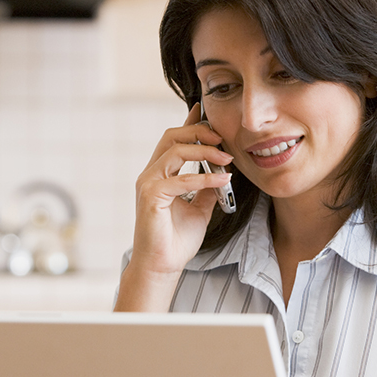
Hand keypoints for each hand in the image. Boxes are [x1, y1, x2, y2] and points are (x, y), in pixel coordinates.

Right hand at [115, 103, 233, 311]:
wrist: (163, 265)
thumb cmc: (177, 239)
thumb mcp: (200, 208)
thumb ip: (207, 188)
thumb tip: (222, 173)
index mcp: (160, 174)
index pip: (174, 140)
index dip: (190, 123)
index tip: (205, 111)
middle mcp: (151, 174)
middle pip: (172, 136)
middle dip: (199, 132)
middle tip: (223, 138)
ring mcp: (148, 183)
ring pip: (175, 151)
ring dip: (205, 151)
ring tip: (227, 159)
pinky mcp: (151, 196)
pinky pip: (181, 179)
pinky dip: (204, 177)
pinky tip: (222, 180)